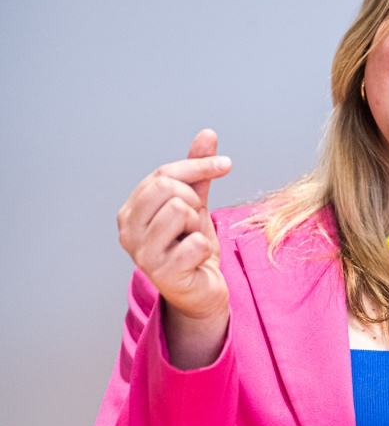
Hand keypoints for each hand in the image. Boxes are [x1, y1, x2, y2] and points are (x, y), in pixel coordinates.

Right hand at [117, 129, 232, 366]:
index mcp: (130, 211)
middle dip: (193, 202)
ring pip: (180, 211)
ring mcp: (141, 254)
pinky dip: (204, 249)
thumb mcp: (196, 204)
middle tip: (195, 223)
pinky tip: (197, 261)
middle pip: (169, 189)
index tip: (225, 165)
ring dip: (198, 226)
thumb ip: (197, 171)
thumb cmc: (193, 248)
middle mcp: (127, 231)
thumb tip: (207, 133)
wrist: (202, 292)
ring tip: (192, 242)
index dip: (197, 165)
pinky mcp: (162, 273)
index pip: (162, 173)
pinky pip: (195, 242)